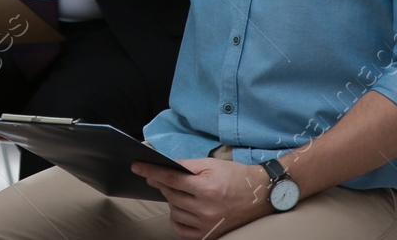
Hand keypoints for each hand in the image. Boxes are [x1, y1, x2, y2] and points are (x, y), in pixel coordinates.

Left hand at [132, 157, 266, 238]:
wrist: (259, 195)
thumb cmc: (234, 176)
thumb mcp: (210, 164)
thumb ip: (185, 166)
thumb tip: (162, 168)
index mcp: (206, 188)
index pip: (170, 179)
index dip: (152, 171)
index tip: (136, 166)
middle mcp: (206, 209)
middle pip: (171, 195)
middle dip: (163, 184)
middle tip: (163, 177)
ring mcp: (207, 225)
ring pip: (174, 211)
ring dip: (172, 200)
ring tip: (181, 192)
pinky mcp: (209, 235)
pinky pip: (181, 229)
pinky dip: (176, 218)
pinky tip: (181, 209)